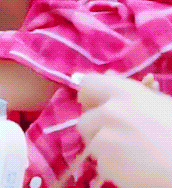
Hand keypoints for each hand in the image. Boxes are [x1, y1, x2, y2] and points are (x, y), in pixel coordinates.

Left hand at [77, 73, 171, 187]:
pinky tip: (135, 169)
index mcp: (125, 93)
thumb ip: (133, 92)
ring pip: (92, 144)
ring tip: (132, 155)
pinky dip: (114, 169)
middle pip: (85, 120)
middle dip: (97, 129)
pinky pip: (102, 165)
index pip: (88, 84)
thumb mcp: (161, 104)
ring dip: (106, 150)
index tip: (96, 106)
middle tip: (118, 137)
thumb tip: (110, 76)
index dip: (90, 97)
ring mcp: (105, 140)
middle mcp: (109, 113)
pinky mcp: (107, 165)